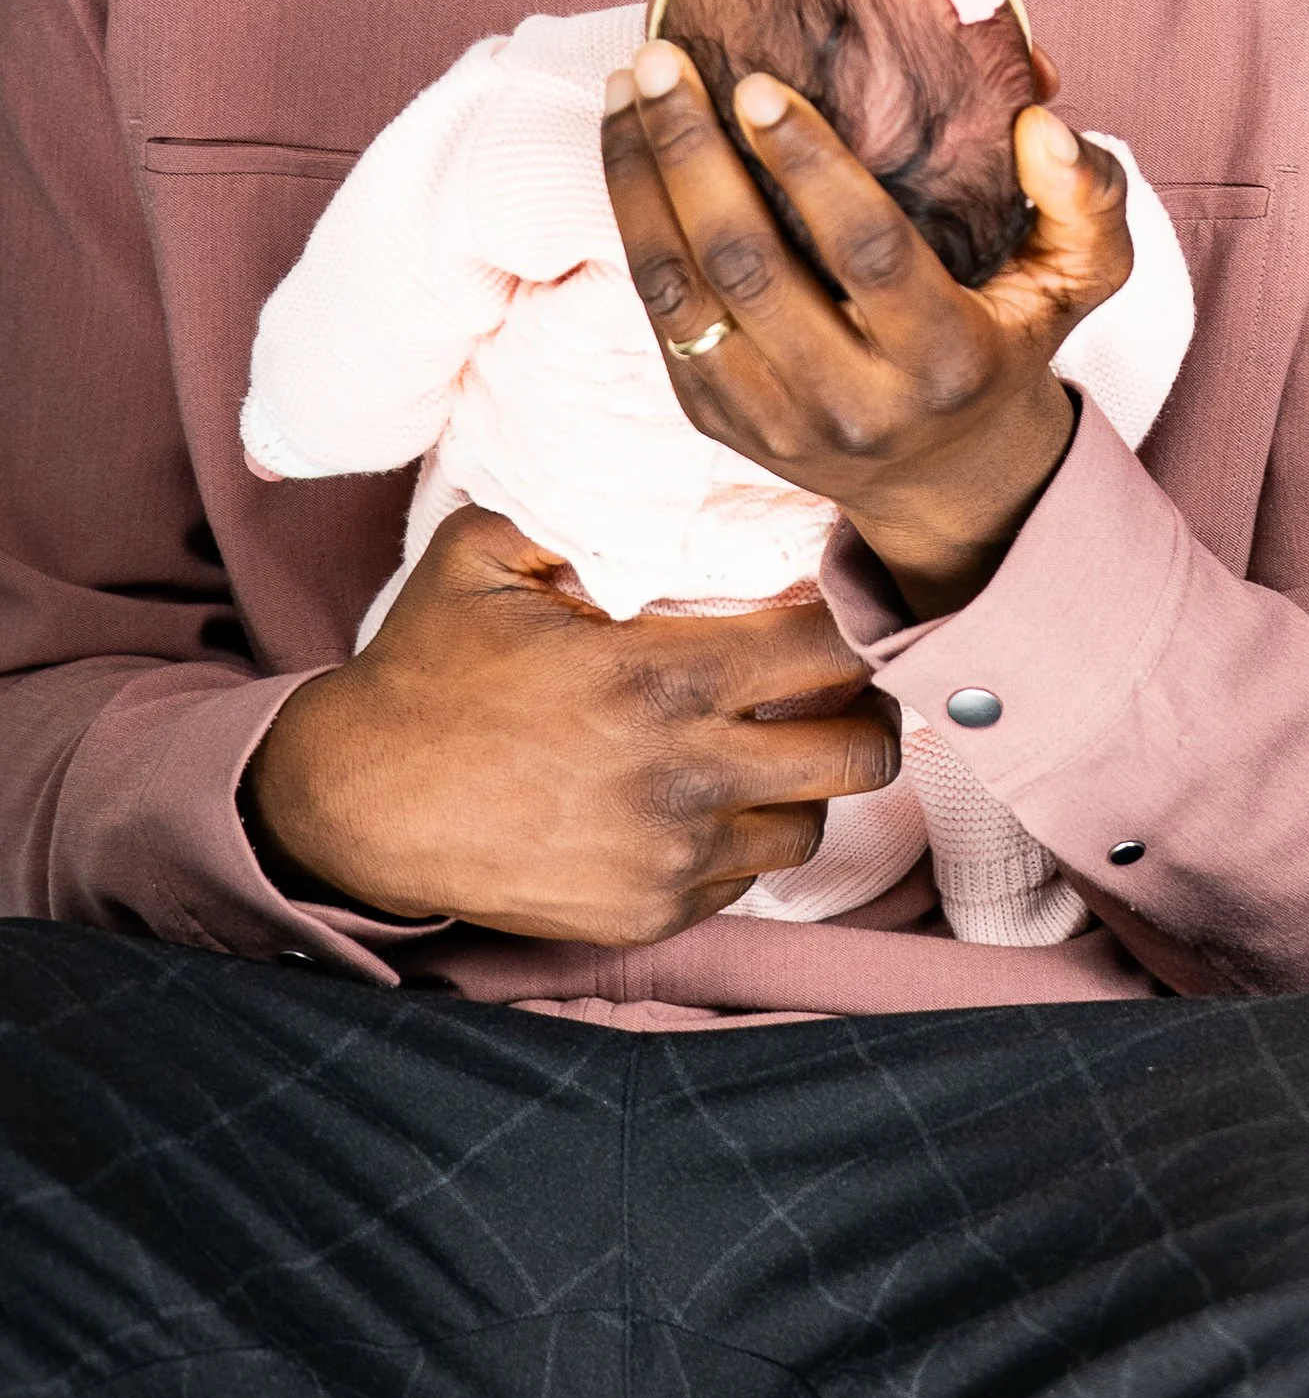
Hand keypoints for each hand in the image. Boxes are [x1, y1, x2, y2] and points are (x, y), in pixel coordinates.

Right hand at [244, 505, 898, 941]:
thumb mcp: (484, 554)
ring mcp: (671, 858)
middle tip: (840, 683)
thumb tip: (665, 482)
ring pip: (813, 822)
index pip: (833, 650)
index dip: (856, 621)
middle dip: (865, 708)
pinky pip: (745, 877)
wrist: (353, 806)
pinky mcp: (649, 915)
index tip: (845, 604)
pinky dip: (743, 838)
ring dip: (806, 781)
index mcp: (661, 678)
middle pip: (862, 750)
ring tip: (773, 742)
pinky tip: (703, 796)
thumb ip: (578, 509)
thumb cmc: (423, 671)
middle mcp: (684, 776)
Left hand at [604, 44, 1129, 616]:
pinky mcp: (718, 420)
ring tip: (628, 89)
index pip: (866, 252)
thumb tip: (1040, 122)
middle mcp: (854, 404)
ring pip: (682, 294)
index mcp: (945, 361)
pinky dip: (632, 225)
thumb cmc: (1008, 338)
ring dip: (640, 182)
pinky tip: (627, 149)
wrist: (945, 471)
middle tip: (665, 62)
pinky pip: (658, 317)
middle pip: (750, 268)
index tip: (755, 84)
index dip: (807, 165)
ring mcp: (775, 421)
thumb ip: (1089, 198)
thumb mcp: (1079, 279)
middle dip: (693, 155)